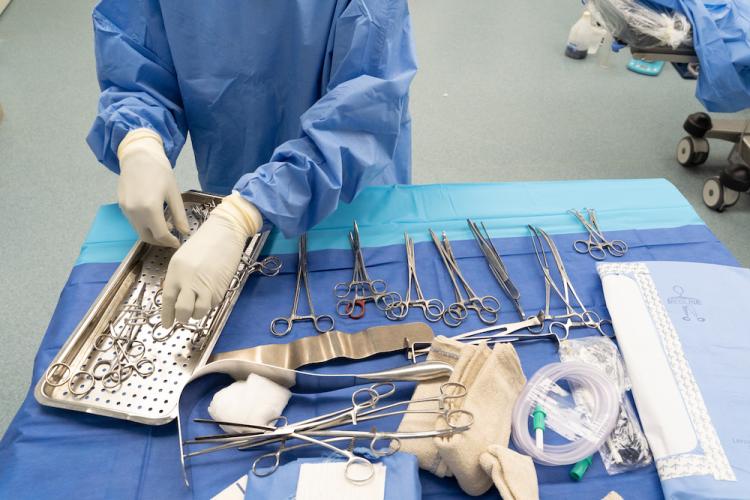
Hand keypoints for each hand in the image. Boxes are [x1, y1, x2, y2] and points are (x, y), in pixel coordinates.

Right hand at [117, 129, 189, 246]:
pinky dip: (144, 225)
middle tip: (171, 238)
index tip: (178, 242)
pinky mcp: (122, 206)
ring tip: (165, 226)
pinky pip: (133, 222)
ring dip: (151, 233)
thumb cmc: (160, 171)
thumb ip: (179, 215)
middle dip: (160, 241)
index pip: (160, 235)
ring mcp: (126, 210)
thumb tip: (185, 231)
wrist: (138, 155)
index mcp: (150, 209)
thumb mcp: (174, 193)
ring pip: (139, 230)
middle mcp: (135, 212)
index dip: (170, 242)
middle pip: (147, 237)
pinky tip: (153, 217)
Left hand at [161, 193, 261, 326]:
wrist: (225, 233)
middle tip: (184, 317)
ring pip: (199, 311)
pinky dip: (209, 303)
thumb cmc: (203, 243)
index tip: (167, 324)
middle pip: (182, 310)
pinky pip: (212, 303)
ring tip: (198, 306)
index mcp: (176, 271)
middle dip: (182, 317)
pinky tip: (210, 294)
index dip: (167, 315)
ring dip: (197, 313)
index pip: (168, 299)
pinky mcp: (221, 287)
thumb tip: (176, 297)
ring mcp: (206, 285)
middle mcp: (189, 280)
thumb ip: (178, 277)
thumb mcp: (183, 258)